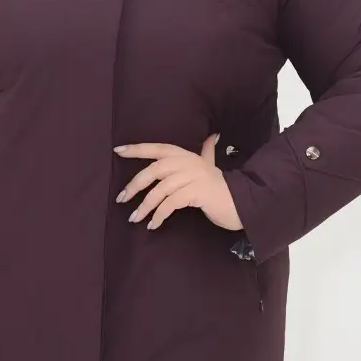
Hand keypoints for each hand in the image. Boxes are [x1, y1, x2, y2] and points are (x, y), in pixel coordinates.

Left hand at [113, 133, 243, 231]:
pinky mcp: (197, 193)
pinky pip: (171, 203)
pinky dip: (160, 215)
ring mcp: (194, 177)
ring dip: (146, 205)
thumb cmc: (222, 188)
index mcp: (188, 156)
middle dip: (136, 184)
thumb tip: (212, 136)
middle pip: (155, 169)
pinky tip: (153, 224)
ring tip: (135, 218)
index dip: (138, 149)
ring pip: (161, 189)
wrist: (242, 203)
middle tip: (122, 198)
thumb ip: (207, 152)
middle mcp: (189, 163)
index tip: (118, 151)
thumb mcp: (212, 167)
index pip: (158, 148)